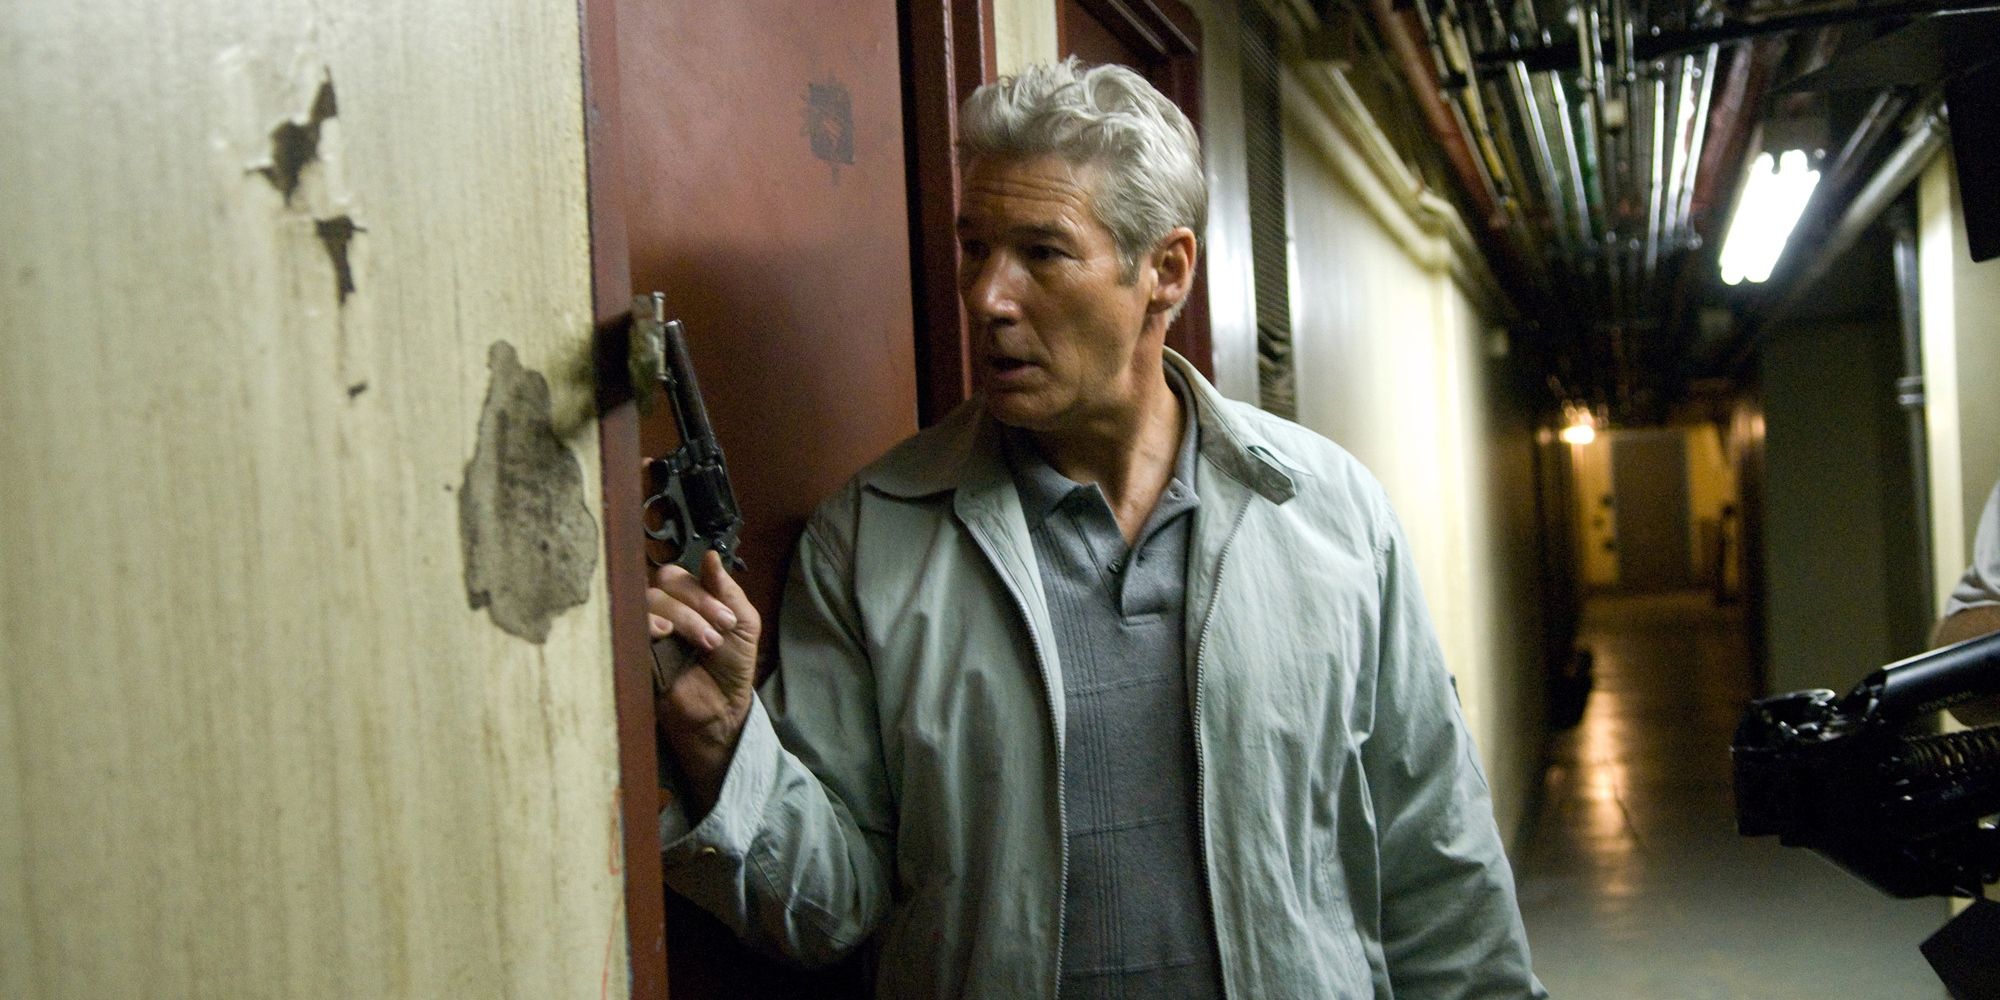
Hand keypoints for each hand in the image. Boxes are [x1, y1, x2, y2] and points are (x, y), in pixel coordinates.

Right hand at [649, 548, 761, 812]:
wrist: (721, 710)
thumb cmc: (731, 666)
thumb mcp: (742, 624)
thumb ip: (728, 590)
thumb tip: (710, 554)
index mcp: (683, 599)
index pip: (675, 576)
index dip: (701, 593)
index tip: (728, 621)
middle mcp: (659, 610)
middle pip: (660, 586)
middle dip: (694, 607)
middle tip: (716, 637)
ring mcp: (643, 630)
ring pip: (645, 603)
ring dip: (680, 618)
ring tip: (704, 644)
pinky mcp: (631, 652)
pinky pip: (628, 628)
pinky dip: (646, 625)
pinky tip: (664, 635)